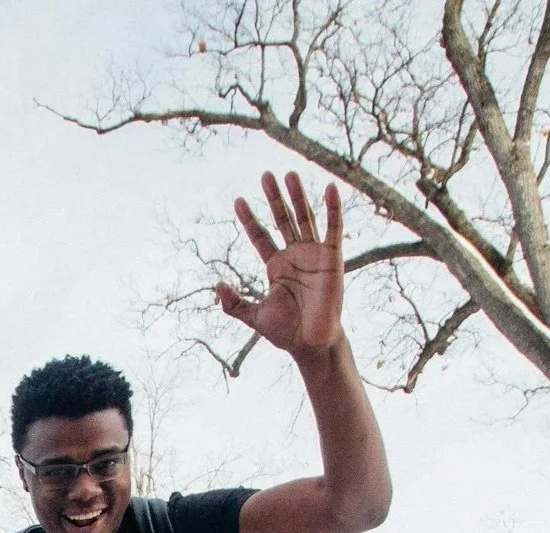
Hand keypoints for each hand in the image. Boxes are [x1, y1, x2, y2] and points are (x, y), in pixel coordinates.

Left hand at [217, 174, 344, 359]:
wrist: (311, 342)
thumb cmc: (286, 331)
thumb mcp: (254, 316)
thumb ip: (234, 303)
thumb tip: (216, 285)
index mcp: (276, 266)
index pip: (260, 236)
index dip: (250, 219)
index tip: (238, 201)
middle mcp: (294, 255)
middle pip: (282, 219)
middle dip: (273, 198)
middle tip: (265, 175)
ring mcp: (313, 254)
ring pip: (304, 218)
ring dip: (297, 196)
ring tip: (289, 174)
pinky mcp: (332, 257)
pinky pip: (333, 228)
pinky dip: (332, 209)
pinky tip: (329, 189)